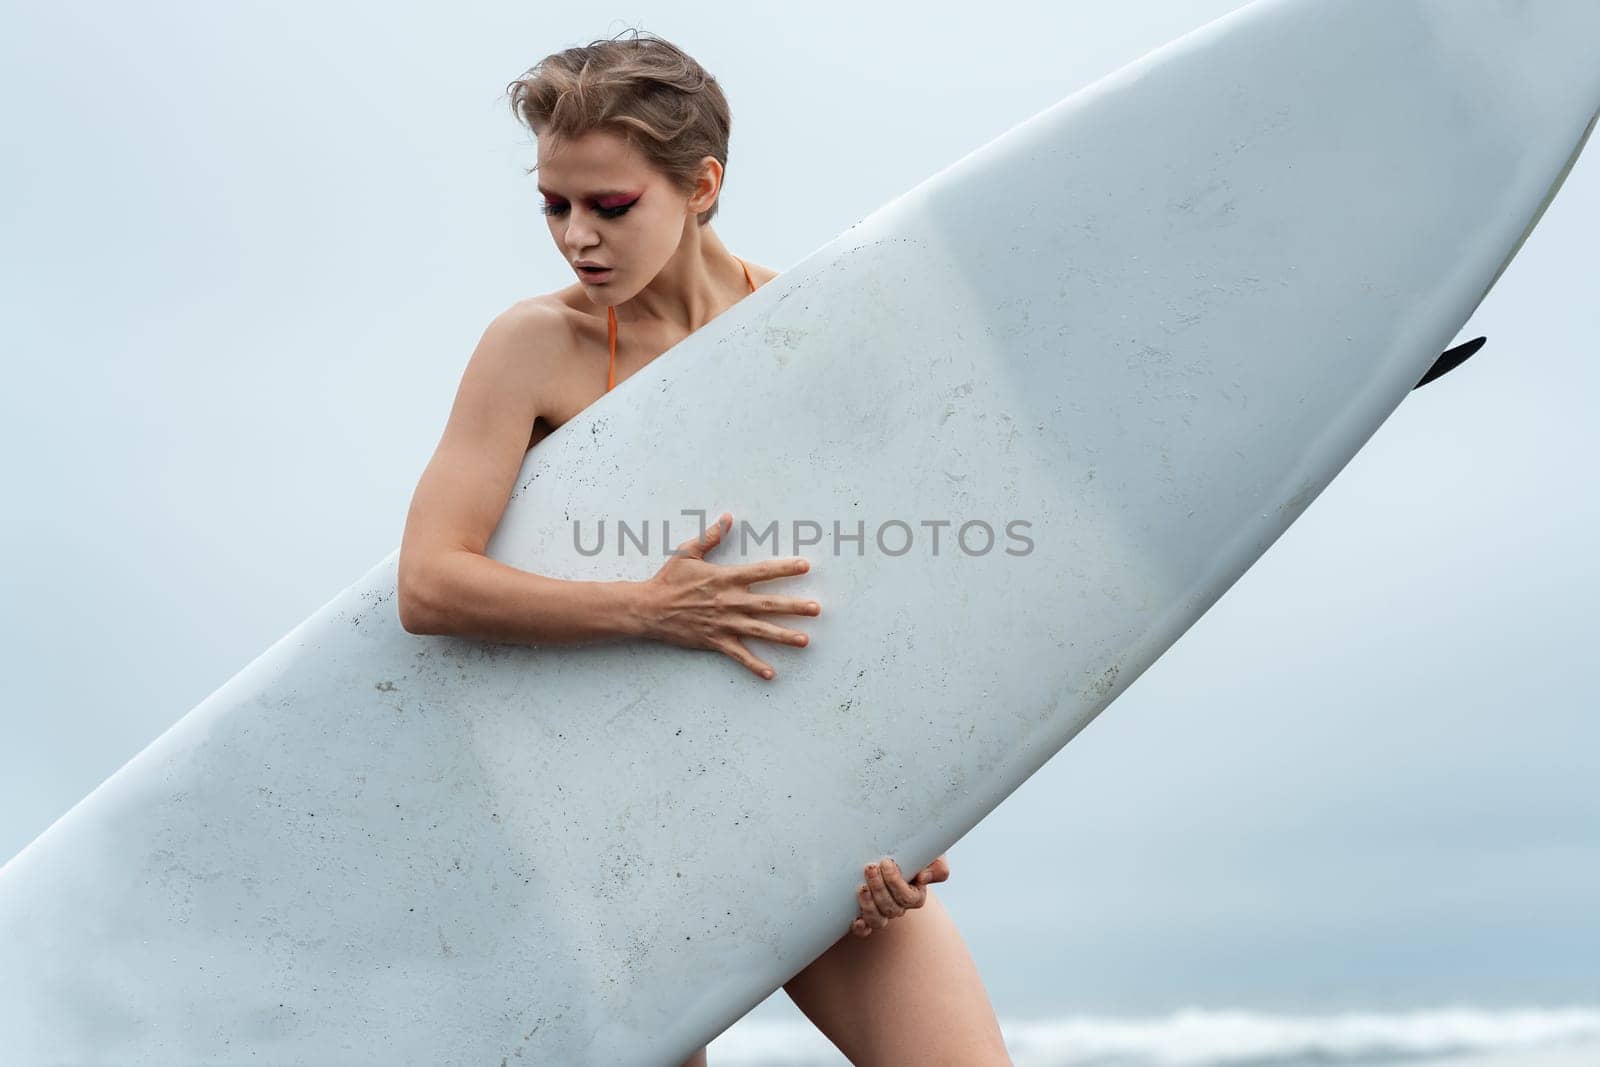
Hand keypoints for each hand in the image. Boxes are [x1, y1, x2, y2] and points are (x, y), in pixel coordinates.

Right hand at [638, 511, 820, 680]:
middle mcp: (729, 601)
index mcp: (725, 578)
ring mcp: (724, 623)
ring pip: (760, 631)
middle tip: (816, 608)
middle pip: (768, 604)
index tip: (805, 566)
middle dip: (794, 606)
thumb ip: (710, 536)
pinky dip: (754, 665)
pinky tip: (771, 674)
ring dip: (784, 636)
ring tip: (805, 640)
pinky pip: (739, 655)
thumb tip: (728, 518)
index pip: (761, 571)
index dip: (784, 568)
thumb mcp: (687, 553)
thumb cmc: (668, 580)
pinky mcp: (716, 641)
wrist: (648, 608)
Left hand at [850, 854, 949, 937]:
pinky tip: (856, 920)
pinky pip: (866, 930)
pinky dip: (862, 928)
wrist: (894, 854)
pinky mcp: (866, 914)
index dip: (895, 882)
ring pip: (878, 920)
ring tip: (861, 887)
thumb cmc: (913, 853)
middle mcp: (899, 907)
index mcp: (916, 896)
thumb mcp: (931, 856)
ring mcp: (883, 913)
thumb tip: (923, 878)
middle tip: (870, 868)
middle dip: (879, 888)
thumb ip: (936, 866)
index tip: (885, 863)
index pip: (907, 897)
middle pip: (891, 908)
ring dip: (869, 906)